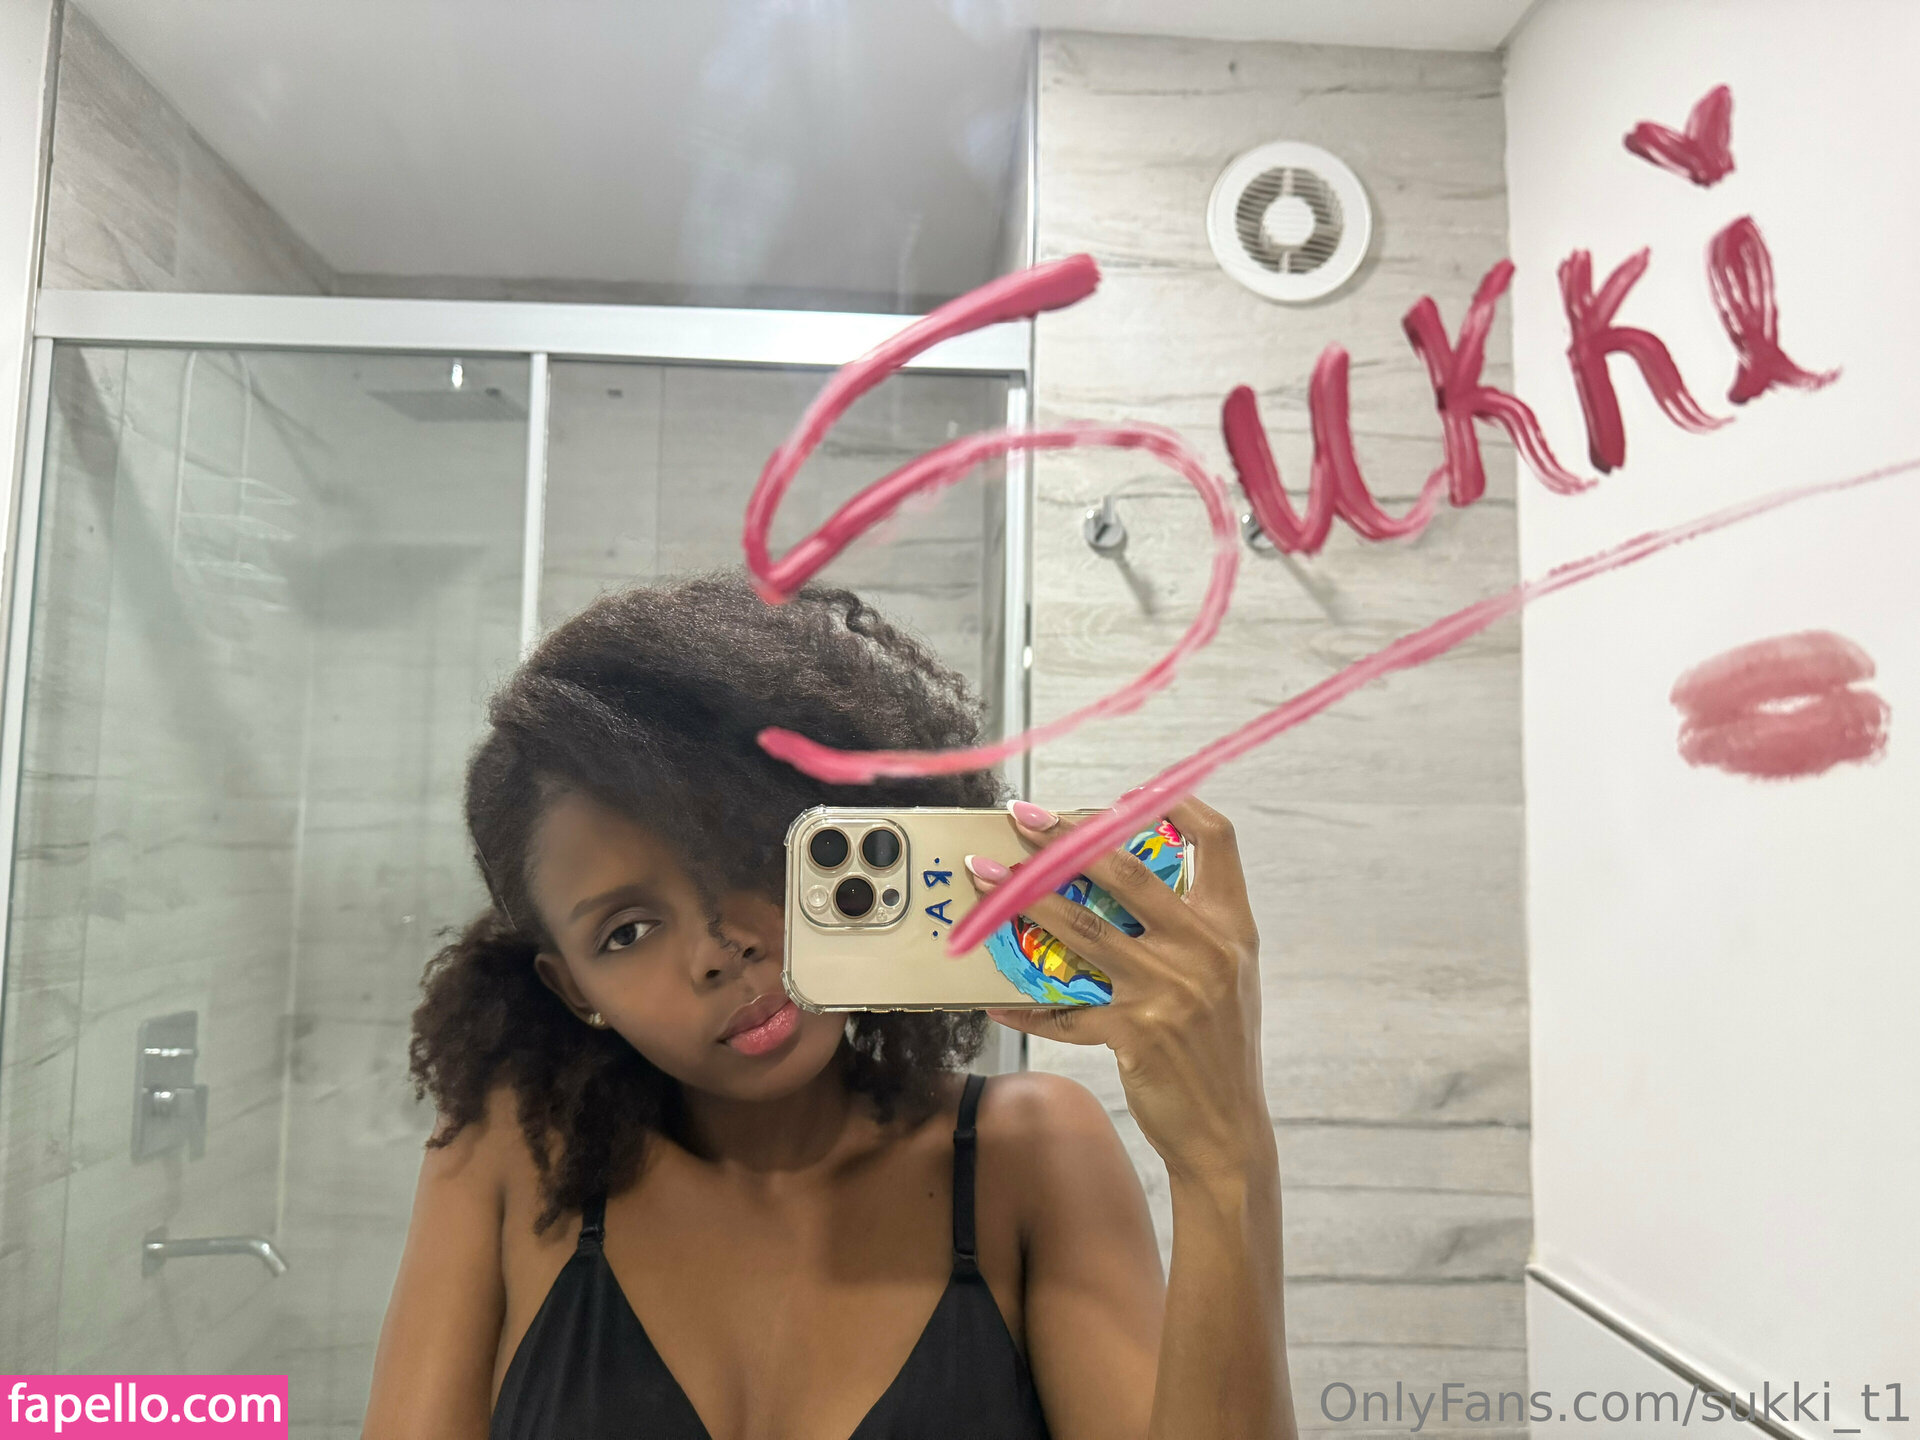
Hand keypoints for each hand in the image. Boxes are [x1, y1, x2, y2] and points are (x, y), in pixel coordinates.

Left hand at [968, 796, 1272, 1181]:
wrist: (1228, 1132)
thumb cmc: (1219, 1049)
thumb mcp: (1227, 977)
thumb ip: (1190, 927)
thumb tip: (1118, 880)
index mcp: (1232, 927)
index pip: (1216, 839)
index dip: (1173, 803)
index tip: (1128, 793)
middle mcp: (1206, 950)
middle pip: (1127, 870)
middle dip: (1064, 837)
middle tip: (1023, 819)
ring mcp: (1171, 990)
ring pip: (1083, 927)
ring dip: (1024, 898)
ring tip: (985, 877)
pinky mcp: (1136, 1033)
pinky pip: (1065, 1009)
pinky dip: (1026, 1003)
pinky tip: (994, 995)